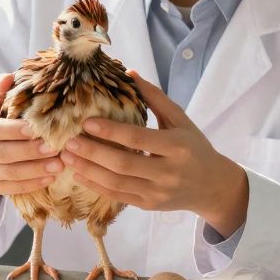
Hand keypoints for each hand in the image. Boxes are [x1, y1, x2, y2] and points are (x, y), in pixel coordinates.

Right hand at [0, 74, 62, 214]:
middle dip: (30, 152)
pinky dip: (33, 184)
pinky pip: (13, 188)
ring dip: (35, 169)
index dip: (14, 130)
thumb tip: (9, 77)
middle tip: (54, 147)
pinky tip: (51, 177)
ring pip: (9, 173)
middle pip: (2, 153)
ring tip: (59, 164)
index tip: (37, 129)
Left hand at [60, 71, 248, 236]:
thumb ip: (155, 98)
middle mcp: (168, 172)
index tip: (87, 122)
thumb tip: (129, 73)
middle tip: (69, 141)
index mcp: (177, 147)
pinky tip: (79, 174)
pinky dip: (96, 186)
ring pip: (116, 183)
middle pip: (123, 164)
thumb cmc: (194, 147)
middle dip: (92, 153)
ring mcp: (158, 192)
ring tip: (67, 157)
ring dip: (88, 170)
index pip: (138, 139)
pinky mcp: (149, 206)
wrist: (212, 186)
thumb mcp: (181, 119)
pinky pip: (118, 197)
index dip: (111, 132)